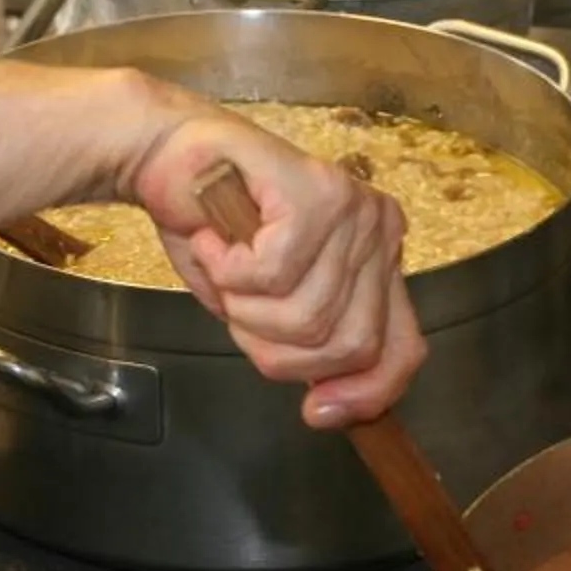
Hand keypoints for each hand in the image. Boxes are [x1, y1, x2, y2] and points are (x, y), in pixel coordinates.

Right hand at [130, 114, 426, 427]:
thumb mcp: (269, 309)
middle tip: (239, 305)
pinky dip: (227, 272)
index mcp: (380, 261)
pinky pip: (272, 276)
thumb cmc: (215, 229)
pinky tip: (217, 241)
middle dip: (276, 347)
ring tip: (225, 265)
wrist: (168, 158)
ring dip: (244, 307)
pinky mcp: (316, 193)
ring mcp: (355, 209)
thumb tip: (330, 407)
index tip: (316, 412)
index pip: (402, 349)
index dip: (364, 395)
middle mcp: (380, 231)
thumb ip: (307, 348)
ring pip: (308, 318)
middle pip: (350, 345)